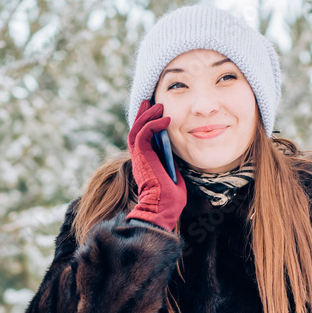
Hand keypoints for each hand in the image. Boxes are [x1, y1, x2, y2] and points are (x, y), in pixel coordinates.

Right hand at [124, 100, 185, 230]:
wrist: (162, 210)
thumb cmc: (170, 200)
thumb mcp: (174, 176)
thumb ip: (171, 163)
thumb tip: (175, 152)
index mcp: (146, 163)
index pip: (142, 139)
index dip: (146, 125)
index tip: (154, 113)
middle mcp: (139, 159)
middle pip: (136, 130)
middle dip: (142, 115)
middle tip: (150, 102)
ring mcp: (139, 157)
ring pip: (137, 129)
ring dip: (147, 115)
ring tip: (159, 105)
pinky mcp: (141, 156)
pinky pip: (143, 133)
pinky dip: (153, 124)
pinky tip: (166, 119)